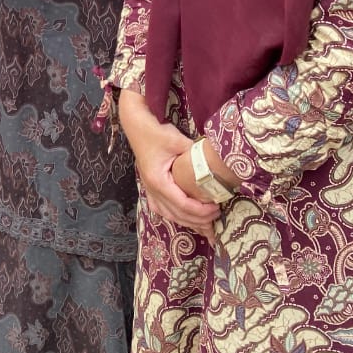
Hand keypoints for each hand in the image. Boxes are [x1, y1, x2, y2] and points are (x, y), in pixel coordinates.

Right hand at [118, 89, 219, 242]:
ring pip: (169, 214)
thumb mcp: (178, 141)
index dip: (200, 211)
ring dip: (187, 222)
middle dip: (197, 221)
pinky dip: (175, 216)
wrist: (136, 126)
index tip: (216, 208)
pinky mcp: (150, 187)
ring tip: (205, 226)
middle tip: (216, 220)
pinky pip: (162, 209)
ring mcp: (149, 189)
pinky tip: (185, 219)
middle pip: (176, 214)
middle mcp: (152, 189)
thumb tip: (215, 163)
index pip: (182, 204)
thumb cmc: (156, 132)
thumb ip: (195, 154)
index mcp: (158, 181)